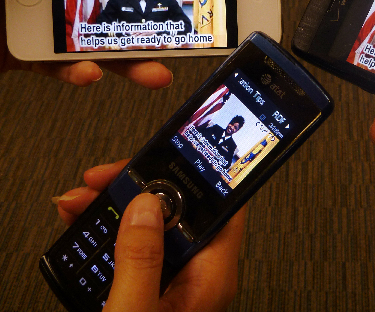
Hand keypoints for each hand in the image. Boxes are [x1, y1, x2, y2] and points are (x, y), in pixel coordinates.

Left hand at [0, 0, 171, 88]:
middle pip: (103, 7)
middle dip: (142, 27)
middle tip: (174, 39)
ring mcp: (31, 22)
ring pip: (87, 44)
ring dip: (123, 60)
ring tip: (151, 70)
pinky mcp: (17, 54)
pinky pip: (52, 66)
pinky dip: (72, 73)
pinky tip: (85, 73)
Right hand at [55, 160, 246, 310]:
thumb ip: (141, 259)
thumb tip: (147, 205)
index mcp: (211, 276)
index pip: (224, 208)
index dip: (202, 176)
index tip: (171, 155)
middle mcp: (199, 276)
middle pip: (180, 211)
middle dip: (140, 189)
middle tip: (103, 179)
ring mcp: (175, 283)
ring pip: (153, 228)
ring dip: (118, 209)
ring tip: (80, 201)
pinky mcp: (152, 290)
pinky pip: (137, 249)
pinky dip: (110, 234)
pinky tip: (87, 227)